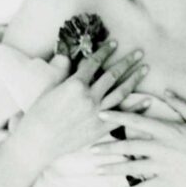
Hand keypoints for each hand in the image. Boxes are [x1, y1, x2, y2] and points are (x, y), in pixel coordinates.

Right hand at [16, 41, 148, 164]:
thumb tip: (67, 56)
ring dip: (135, 79)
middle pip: (113, 75)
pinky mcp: (100, 128)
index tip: (115, 43)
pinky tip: (148, 100)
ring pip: (121, 93)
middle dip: (127, 62)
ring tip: (145, 68)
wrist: (37, 143)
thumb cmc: (38, 114)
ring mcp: (96, 114)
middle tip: (139, 52)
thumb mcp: (47, 88)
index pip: (94, 63)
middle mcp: (89, 98)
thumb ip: (61, 71)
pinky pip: (122, 116)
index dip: (105, 51)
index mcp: (75, 85)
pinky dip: (136, 108)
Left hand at [95, 90, 185, 186]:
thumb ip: (182, 105)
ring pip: (131, 168)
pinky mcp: (166, 183)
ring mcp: (162, 167)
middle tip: (90, 148)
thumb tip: (166, 91)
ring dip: (112, 168)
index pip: (137, 121)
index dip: (118, 116)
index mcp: (168, 130)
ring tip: (96, 169)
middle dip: (107, 147)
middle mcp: (160, 148)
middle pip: (128, 146)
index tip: (101, 114)